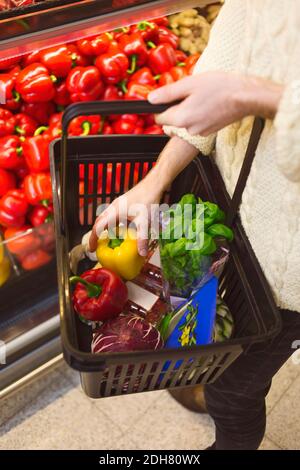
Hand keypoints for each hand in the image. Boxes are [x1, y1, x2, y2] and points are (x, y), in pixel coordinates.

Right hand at [89, 173, 164, 255]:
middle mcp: (113, 208)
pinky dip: (112, 225)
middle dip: (96, 235)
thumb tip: (141, 253)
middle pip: (99, 222)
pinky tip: (121, 231)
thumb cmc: (148, 200)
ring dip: (104, 230)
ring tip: (107, 241)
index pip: (98, 227)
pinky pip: (112, 216)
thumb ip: (142, 238)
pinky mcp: (122, 204)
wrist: (153, 185)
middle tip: (97, 247)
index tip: (92, 249)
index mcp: (114, 212)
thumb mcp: (145, 222)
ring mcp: (117, 205)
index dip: (93, 239)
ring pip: (105, 219)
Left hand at [148, 72, 282, 135]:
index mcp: (181, 118)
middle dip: (177, 107)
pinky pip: (197, 123)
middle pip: (173, 120)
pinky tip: (210, 103)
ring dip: (189, 110)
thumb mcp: (190, 84)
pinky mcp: (209, 131)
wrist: (246, 96)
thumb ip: (168, 93)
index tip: (171, 95)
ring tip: (203, 96)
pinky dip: (200, 114)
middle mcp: (189, 129)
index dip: (162, 105)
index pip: (159, 118)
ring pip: (185, 121)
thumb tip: (150, 99)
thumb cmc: (220, 87)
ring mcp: (200, 132)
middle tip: (191, 92)